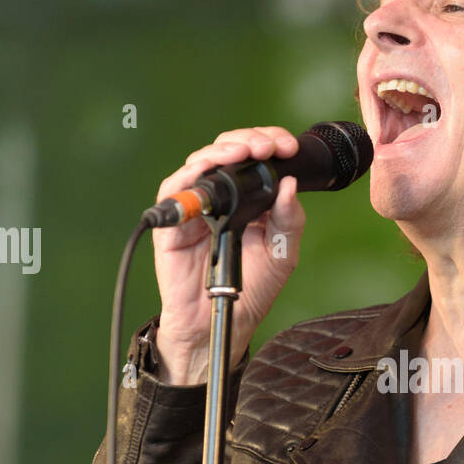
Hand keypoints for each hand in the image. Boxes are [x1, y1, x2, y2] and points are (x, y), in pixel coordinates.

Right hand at [152, 126, 305, 383]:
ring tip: (241, 152)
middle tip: (266, 146)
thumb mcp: (282, 254)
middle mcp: (223, 198)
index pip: (256, 158)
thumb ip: (289, 220)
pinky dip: (189, 174)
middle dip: (247, 140)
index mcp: (250, 201)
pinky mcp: (173, 223)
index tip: (287, 147)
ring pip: (200, 163)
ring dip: (220, 151)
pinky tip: (206, 168)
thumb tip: (290, 185)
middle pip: (227, 151)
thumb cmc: (250, 290)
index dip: (270, 142)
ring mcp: (196, 208)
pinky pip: (173, 190)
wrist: (222, 322)